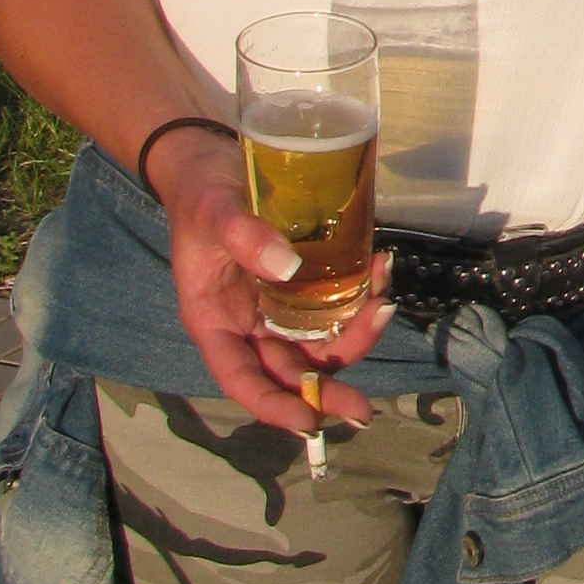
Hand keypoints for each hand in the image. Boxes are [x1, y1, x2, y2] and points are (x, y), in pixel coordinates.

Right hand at [146, 130, 390, 430]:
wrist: (210, 161)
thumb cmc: (201, 192)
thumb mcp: (214, 210)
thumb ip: (244, 237)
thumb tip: (288, 268)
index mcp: (216, 323)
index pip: (242, 380)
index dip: (273, 406)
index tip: (309, 421)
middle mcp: (248, 325)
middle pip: (288, 370)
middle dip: (326, 388)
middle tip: (365, 407)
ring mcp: (276, 307)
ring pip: (317, 341)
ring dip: (353, 334)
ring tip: (383, 302)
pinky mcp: (301, 284)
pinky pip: (333, 303)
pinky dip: (358, 296)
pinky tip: (377, 269)